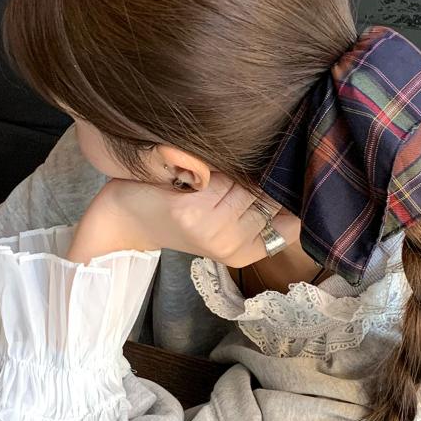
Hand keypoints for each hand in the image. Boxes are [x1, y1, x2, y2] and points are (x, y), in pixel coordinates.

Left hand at [66, 172, 300, 266]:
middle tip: (230, 172)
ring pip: (247, 184)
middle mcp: (230, 246)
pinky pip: (223, 177)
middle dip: (259, 176)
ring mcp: (212, 232)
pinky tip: (198, 170)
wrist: (124, 218)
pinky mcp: (193, 214)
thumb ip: (256, 210)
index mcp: (242, 253)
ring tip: (213, 171)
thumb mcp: (220, 221)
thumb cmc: (175, 211)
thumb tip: (296, 182)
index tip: (281, 181)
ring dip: (235, 169)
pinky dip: (215, 166)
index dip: (291, 199)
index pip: (291, 223)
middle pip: (269, 197)